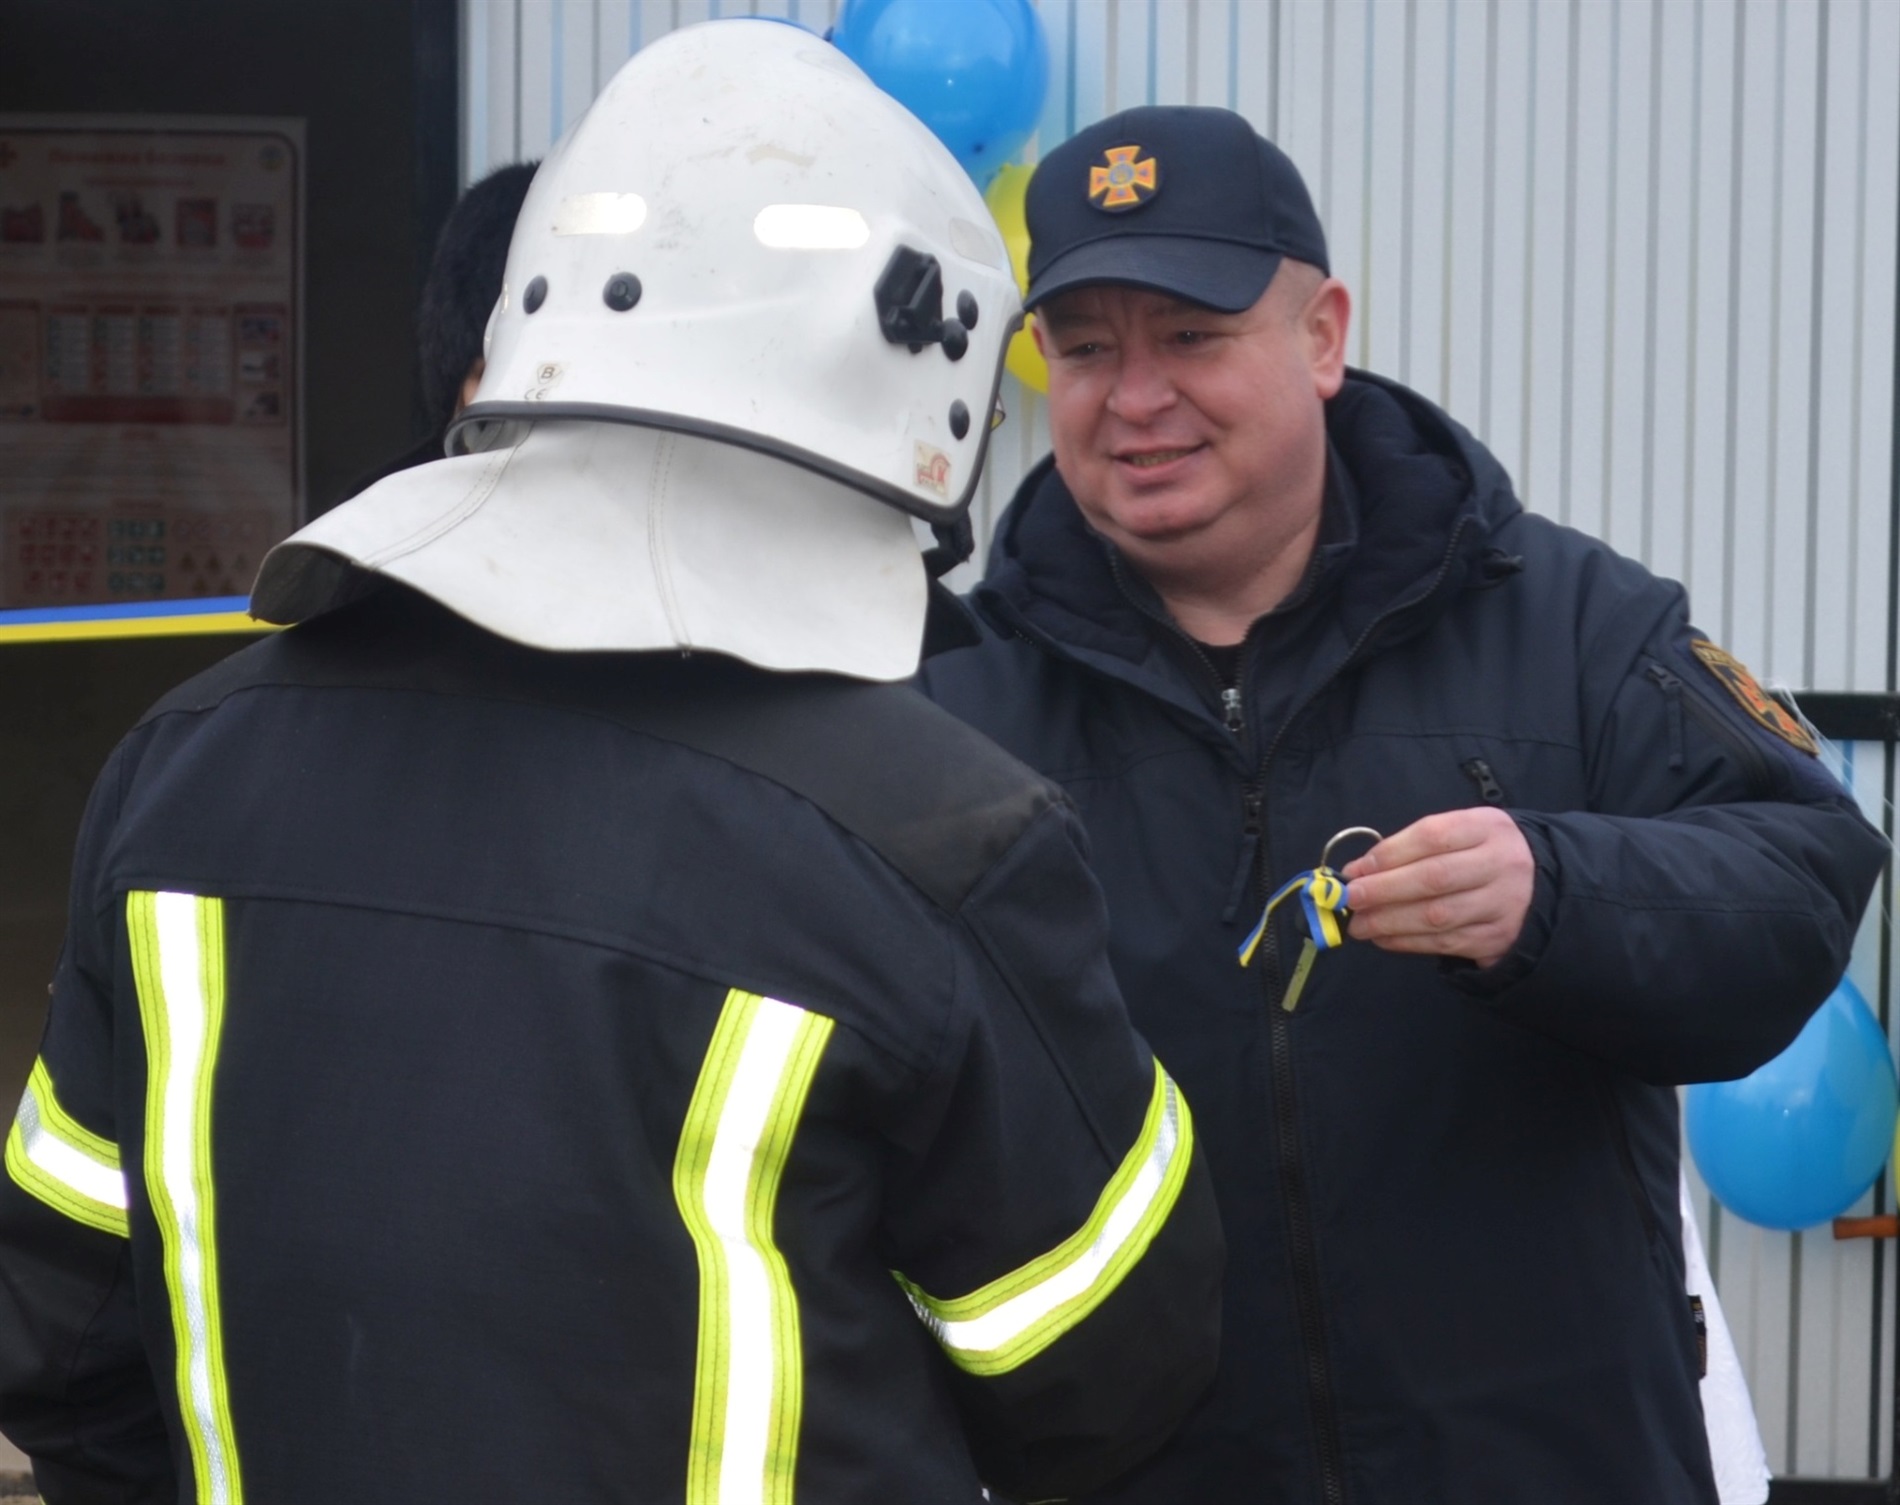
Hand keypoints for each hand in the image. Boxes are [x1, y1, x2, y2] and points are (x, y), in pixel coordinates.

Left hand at [1339, 808, 1534, 967]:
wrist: (1543, 888)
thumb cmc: (1484, 855)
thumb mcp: (1462, 833)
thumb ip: (1414, 846)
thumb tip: (1360, 870)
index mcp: (1488, 828)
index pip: (1433, 836)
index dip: (1389, 854)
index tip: (1357, 869)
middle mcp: (1501, 865)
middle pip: (1434, 878)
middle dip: (1384, 890)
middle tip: (1351, 898)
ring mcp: (1502, 904)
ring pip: (1437, 916)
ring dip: (1389, 921)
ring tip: (1359, 924)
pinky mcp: (1497, 938)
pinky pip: (1445, 943)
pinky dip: (1407, 942)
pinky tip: (1384, 938)